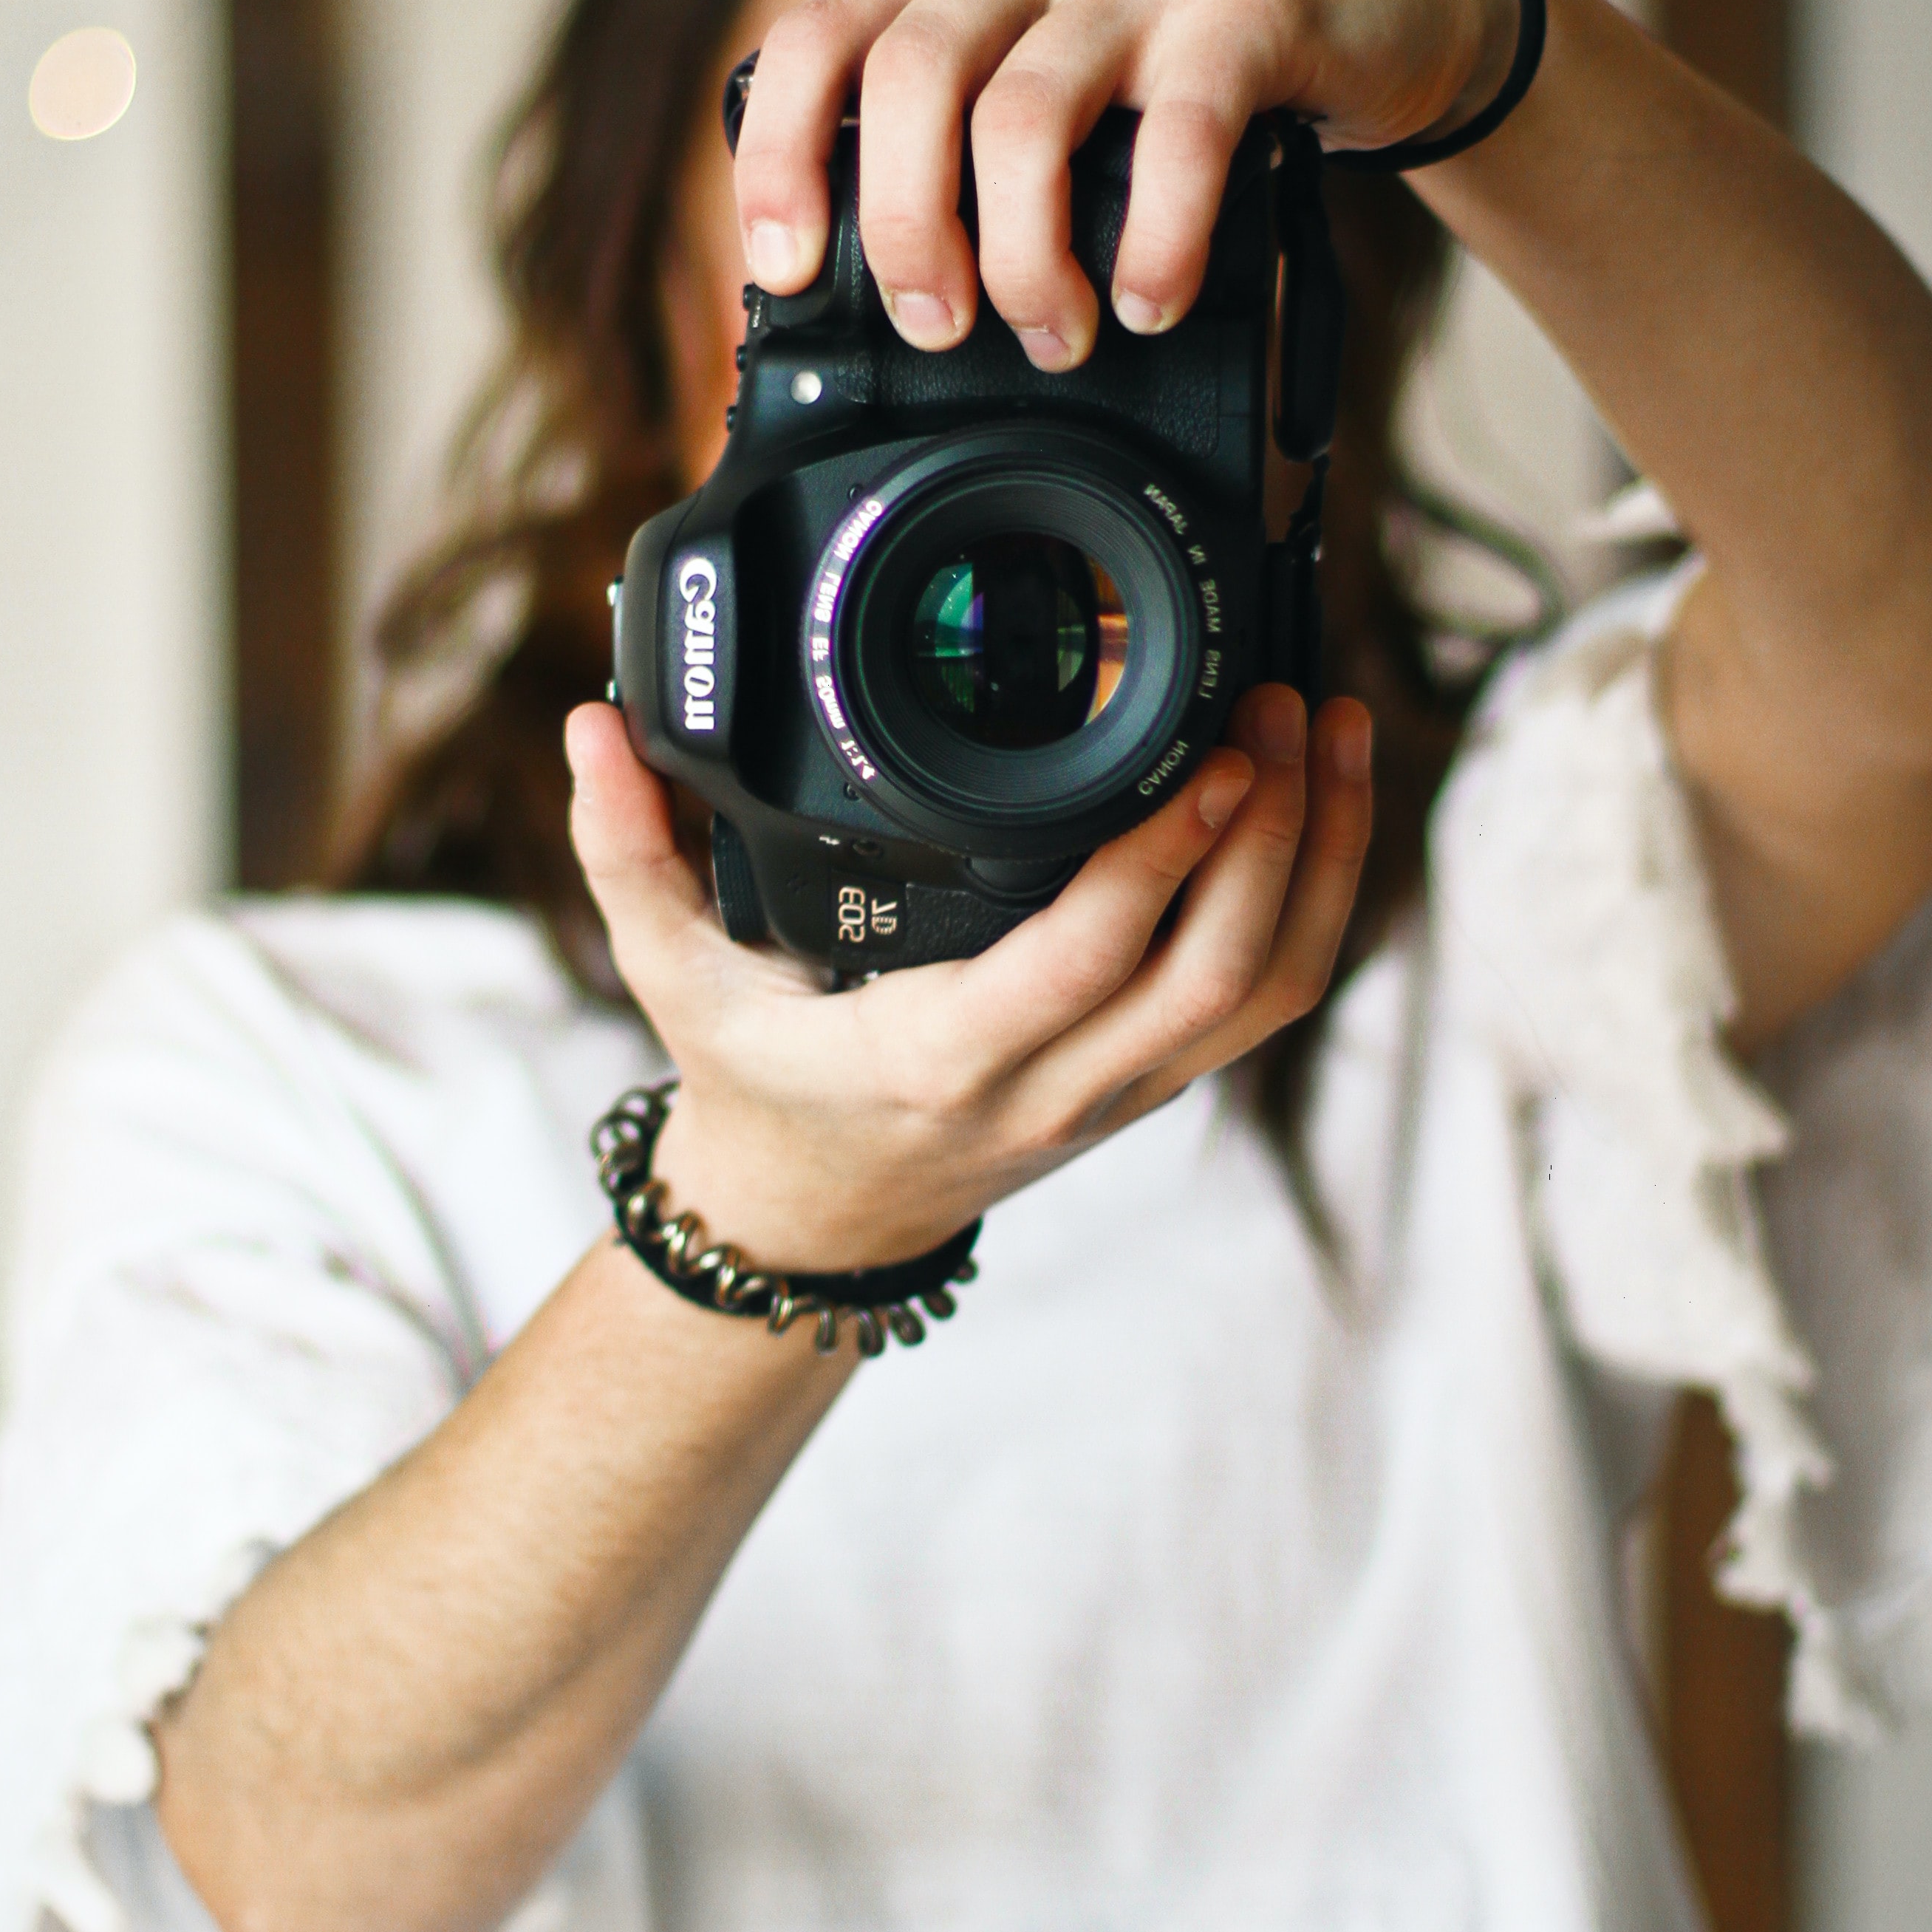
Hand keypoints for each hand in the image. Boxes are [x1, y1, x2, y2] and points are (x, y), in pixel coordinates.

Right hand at [564, 684, 1372, 1276]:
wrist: (807, 1226)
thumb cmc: (751, 1086)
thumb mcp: (669, 976)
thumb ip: (625, 851)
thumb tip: (594, 727)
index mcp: (940, 1055)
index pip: (1086, 960)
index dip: (1166, 860)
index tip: (1214, 755)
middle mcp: (1050, 1087)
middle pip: (1218, 976)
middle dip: (1277, 838)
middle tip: (1291, 705)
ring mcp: (1115, 1094)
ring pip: (1267, 994)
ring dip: (1322, 865)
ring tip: (1337, 733)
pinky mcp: (1151, 1082)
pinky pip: (1264, 1004)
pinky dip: (1314, 905)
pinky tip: (1327, 804)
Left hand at [731, 0, 1517, 366]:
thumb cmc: (1184, 65)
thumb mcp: (1048, 73)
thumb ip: (964, 138)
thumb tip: (881, 294)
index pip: (817, 36)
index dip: (779, 158)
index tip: (786, 269)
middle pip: (908, 79)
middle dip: (906, 229)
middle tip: (938, 324)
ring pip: (1022, 118)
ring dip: (1024, 260)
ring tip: (1055, 332)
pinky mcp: (1241, 7)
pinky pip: (1175, 140)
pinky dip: (1154, 246)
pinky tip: (1152, 303)